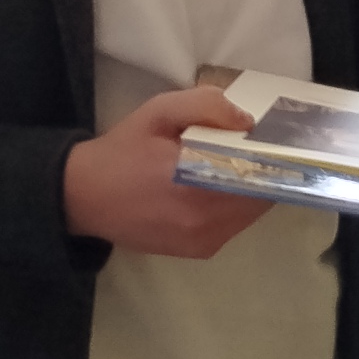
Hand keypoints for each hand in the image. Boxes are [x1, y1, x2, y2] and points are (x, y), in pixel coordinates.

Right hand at [61, 84, 272, 258]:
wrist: (83, 197)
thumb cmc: (122, 151)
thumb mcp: (157, 112)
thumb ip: (204, 106)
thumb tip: (247, 121)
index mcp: (194, 182)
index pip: (258, 174)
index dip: (272, 156)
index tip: (275, 138)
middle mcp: (204, 221)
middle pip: (261, 196)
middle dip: (264, 171)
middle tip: (256, 148)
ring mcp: (203, 241)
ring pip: (250, 213)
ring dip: (250, 190)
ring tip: (237, 165)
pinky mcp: (198, 252)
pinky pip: (234, 226)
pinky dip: (235, 206)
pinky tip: (218, 186)